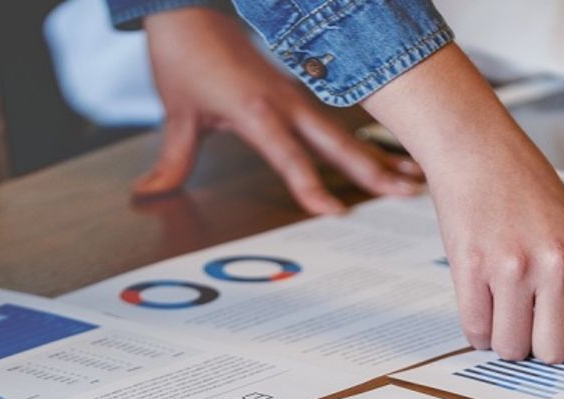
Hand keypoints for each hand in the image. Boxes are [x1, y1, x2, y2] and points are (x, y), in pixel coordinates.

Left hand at [138, 8, 422, 212]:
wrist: (191, 9)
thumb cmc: (186, 55)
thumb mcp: (176, 112)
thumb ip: (172, 159)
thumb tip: (149, 193)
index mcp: (257, 111)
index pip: (290, 157)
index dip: (312, 187)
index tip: (335, 212)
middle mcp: (285, 103)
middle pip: (337, 144)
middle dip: (373, 170)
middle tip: (406, 191)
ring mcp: (297, 96)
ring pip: (345, 133)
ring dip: (379, 156)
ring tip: (414, 178)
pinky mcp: (299, 92)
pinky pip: (337, 122)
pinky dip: (365, 141)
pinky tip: (390, 155)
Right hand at [365, 47, 563, 376]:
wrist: (477, 149)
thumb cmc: (525, 189)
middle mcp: (557, 264)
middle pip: (554, 351)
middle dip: (540, 342)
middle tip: (531, 310)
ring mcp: (513, 269)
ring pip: (512, 347)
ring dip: (505, 334)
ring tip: (503, 295)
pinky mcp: (472, 271)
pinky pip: (477, 333)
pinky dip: (478, 327)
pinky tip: (482, 294)